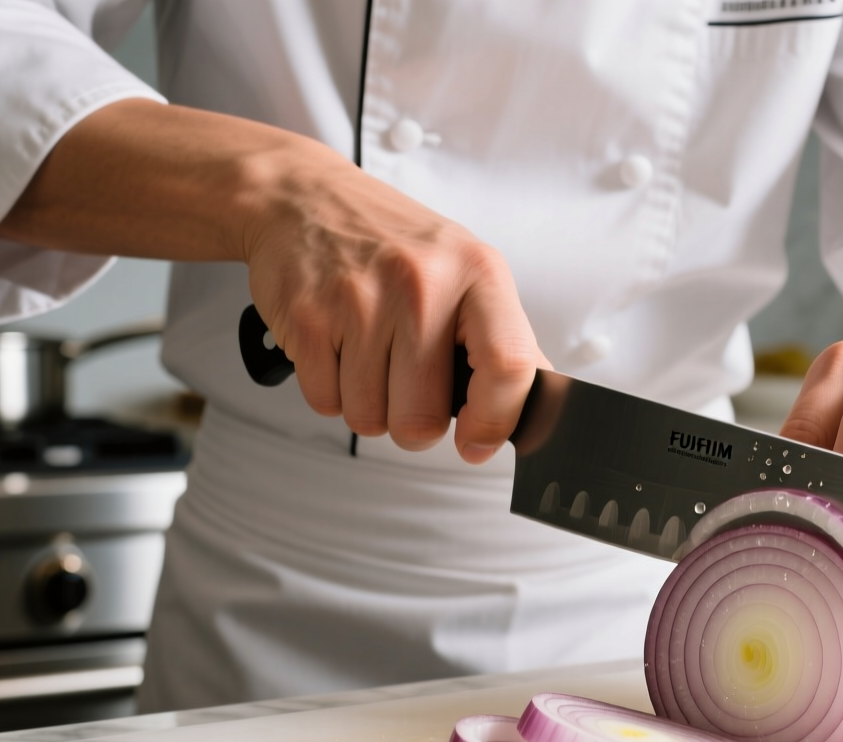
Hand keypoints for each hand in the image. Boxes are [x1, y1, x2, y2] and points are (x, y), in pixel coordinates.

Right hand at [239, 149, 546, 461]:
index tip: (479, 442)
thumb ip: (505, 338)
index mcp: (477, 273)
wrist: (305, 198)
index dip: (496, 421)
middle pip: (423, 418)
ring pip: (371, 419)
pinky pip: (327, 404)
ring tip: (371, 356)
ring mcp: (360, 301)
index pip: (508, 366)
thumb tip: (537, 406)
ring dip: (371, 406)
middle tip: (410, 386)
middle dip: (415, 422)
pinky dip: (332, 391)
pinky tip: (339, 348)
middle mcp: (421, 284)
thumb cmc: (395, 243)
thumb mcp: (466, 271)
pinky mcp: (306, 319)